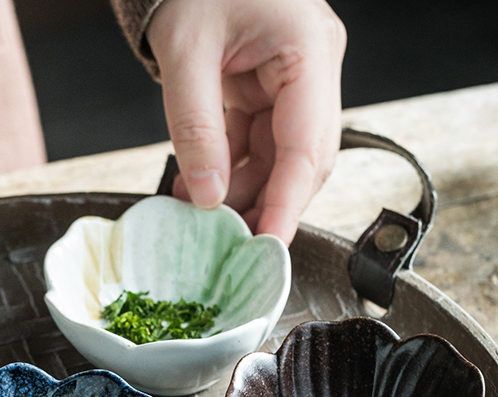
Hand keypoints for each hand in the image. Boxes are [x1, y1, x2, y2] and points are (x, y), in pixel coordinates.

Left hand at [146, 0, 345, 243]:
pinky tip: (198, 188)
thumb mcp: (186, 53)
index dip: (288, 203)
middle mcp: (312, 71)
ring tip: (198, 211)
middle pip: (301, 161)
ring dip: (239, 193)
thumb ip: (196, 128)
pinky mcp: (269, 95)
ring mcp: (293, 84)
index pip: (308, 146)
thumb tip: (208, 195)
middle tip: (227, 240)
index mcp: (309, 50)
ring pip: (277, 162)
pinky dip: (227, 172)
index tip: (268, 245)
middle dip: (262, 203)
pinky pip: (256, 148)